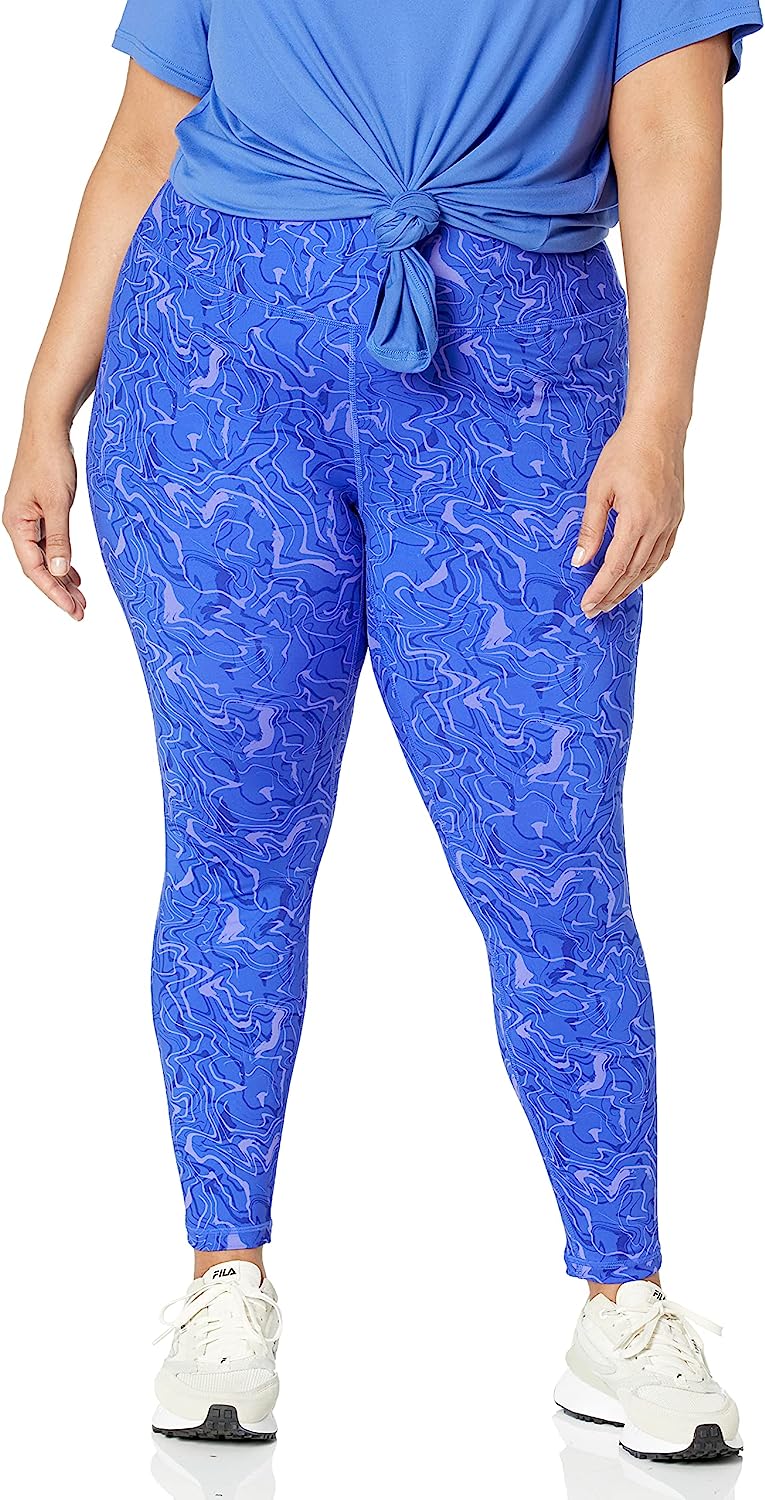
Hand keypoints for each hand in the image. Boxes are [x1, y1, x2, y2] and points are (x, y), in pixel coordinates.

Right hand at [3, 425, 85, 619]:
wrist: (48, 429)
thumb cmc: (50, 461)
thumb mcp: (59, 503)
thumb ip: (59, 539)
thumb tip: (59, 572)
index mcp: (17, 524)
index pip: (34, 569)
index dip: (53, 592)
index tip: (72, 609)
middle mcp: (19, 525)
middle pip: (38, 567)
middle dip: (59, 591)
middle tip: (80, 611)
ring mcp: (28, 519)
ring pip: (44, 557)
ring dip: (61, 578)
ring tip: (80, 598)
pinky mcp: (39, 511)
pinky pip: (48, 544)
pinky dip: (62, 560)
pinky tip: (73, 573)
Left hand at [572, 416, 684, 616]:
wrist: (658, 429)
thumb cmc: (625, 452)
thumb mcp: (598, 489)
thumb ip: (591, 528)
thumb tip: (580, 560)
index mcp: (637, 518)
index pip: (616, 566)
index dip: (601, 588)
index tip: (588, 604)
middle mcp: (658, 524)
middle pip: (634, 572)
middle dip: (613, 593)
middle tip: (595, 609)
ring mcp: (670, 521)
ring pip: (651, 566)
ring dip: (631, 586)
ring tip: (612, 599)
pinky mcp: (676, 516)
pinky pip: (663, 553)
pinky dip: (649, 569)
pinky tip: (637, 577)